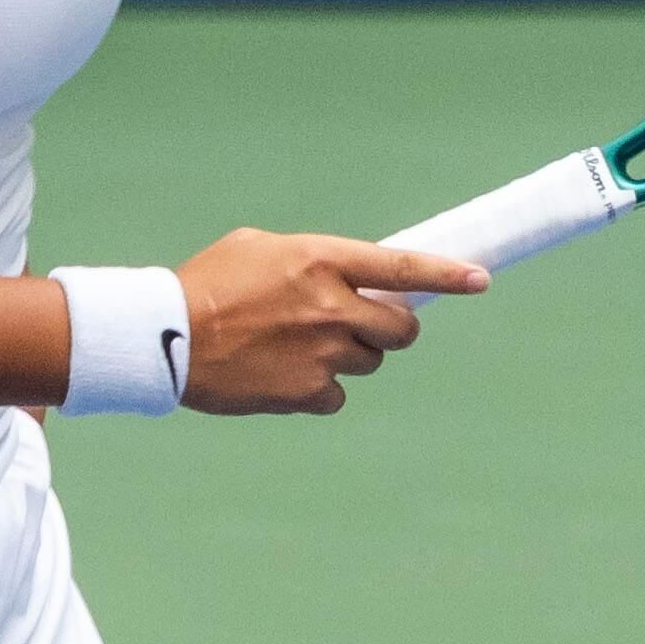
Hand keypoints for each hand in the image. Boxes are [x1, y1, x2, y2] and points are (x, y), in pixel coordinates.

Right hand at [170, 229, 487, 414]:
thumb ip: (313, 260)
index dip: (447, 274)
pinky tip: (280, 375)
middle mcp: (330, 306)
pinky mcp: (308, 393)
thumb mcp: (260, 248)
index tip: (479, 280)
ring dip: (346, 355)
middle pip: (400, 329)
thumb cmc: (208, 284)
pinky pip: (336, 395)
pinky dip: (317, 389)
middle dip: (388, 328)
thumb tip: (346, 277)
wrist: (165, 338)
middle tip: (358, 325)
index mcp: (321, 259)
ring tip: (295, 346)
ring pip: (368, 362)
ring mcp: (323, 353)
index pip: (401, 267)